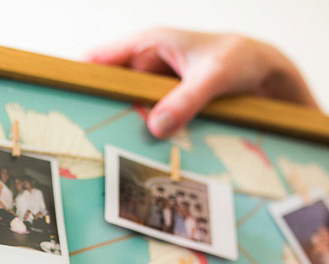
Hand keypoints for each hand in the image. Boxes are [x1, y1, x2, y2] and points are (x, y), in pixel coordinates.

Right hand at [86, 28, 316, 137]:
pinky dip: (141, 133)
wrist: (268, 70)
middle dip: (98, 111)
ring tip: (107, 153)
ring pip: (126, 107)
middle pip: (108, 88)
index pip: (97, 59)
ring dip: (121, 126)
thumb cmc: (240, 60)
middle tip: (84, 141)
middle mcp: (147, 62)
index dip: (76, 79)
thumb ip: (186, 100)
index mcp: (149, 43)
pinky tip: (137, 154)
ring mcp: (155, 84)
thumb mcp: (214, 77)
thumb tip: (155, 127)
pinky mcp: (166, 102)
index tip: (60, 103)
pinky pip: (145, 118)